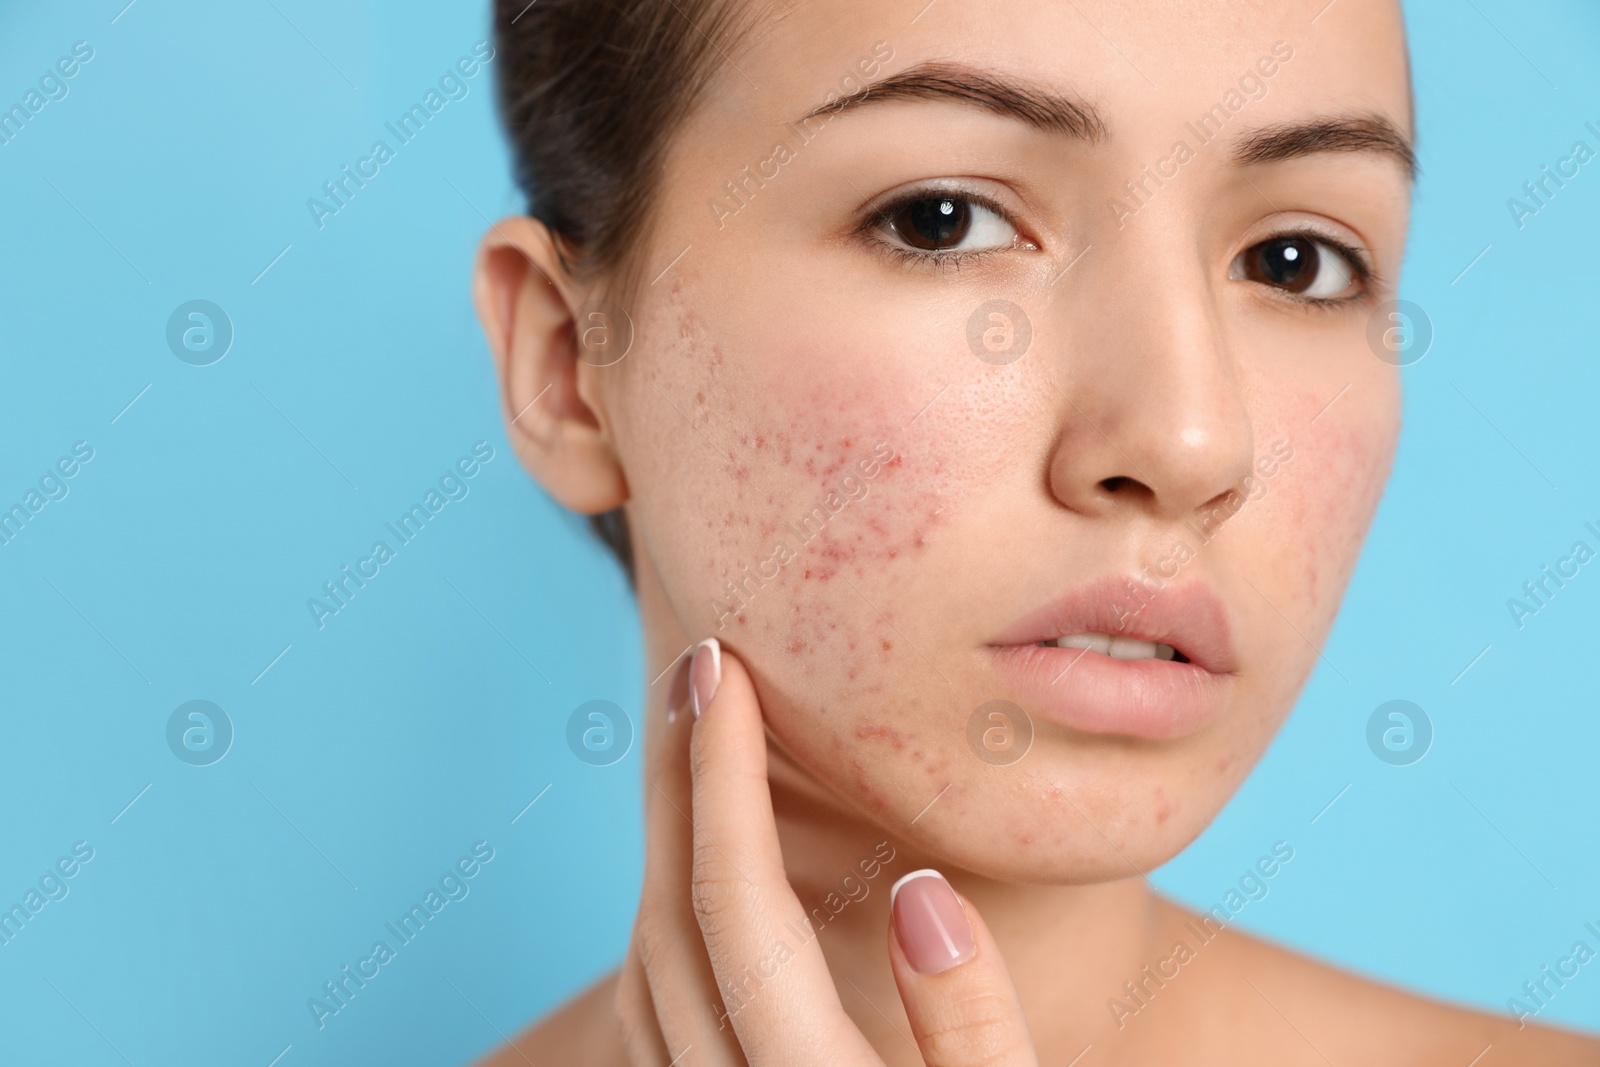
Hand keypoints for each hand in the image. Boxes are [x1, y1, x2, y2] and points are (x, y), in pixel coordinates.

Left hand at [614, 638, 1039, 1065]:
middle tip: (697, 671)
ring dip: (669, 842)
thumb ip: (977, 1030)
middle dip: (679, 780)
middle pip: (669, 918)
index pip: (738, 904)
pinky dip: (672, 915)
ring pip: (650, 965)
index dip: (723, 774)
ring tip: (701, 742)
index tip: (723, 670)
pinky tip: (708, 865)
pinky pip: (659, 1012)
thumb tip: (923, 895)